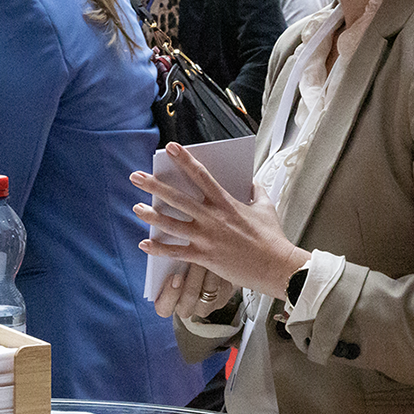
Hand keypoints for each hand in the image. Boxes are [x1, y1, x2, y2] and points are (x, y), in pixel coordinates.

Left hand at [130, 142, 309, 319]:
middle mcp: (213, 217)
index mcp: (226, 203)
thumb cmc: (272, 238)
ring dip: (151, 216)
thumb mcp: (266, 207)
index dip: (185, 159)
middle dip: (154, 186)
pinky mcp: (205, 257)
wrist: (277, 266)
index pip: (201, 175)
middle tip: (136, 176)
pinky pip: (176, 252)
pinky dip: (158, 249)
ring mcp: (207, 237)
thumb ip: (256, 191)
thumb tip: (252, 181)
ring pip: (172, 224)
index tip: (171, 147)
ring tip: (135, 208)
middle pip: (178, 198)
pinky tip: (144, 243)